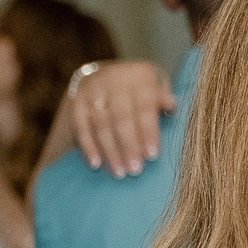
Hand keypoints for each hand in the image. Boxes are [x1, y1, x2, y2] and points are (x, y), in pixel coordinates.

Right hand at [70, 59, 174, 175]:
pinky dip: (88, 146)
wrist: (106, 77)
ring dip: (110, 150)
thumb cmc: (142, 92)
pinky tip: (95, 164)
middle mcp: (113, 78)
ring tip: (119, 173)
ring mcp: (92, 89)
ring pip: (101, 124)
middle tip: (135, 170)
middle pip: (120, 116)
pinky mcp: (76, 101)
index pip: (144, 106)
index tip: (152, 156)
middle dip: (128, 145)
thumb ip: (163, 99)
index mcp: (140, 74)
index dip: (148, 131)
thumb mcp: (157, 89)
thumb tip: (172, 105)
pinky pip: (81, 126)